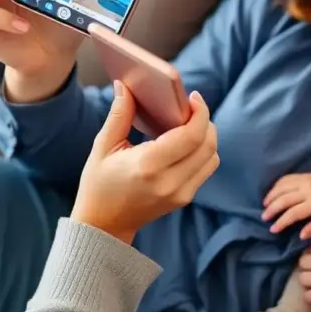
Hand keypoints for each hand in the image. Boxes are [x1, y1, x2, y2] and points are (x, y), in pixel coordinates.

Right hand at [71, 81, 219, 243]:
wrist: (103, 226)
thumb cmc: (98, 185)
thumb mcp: (102, 147)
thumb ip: (119, 114)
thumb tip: (125, 85)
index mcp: (148, 166)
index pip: (191, 135)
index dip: (200, 112)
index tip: (194, 97)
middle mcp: (169, 181)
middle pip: (208, 144)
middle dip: (205, 121)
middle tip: (191, 108)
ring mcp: (180, 193)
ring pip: (212, 157)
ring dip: (206, 137)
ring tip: (188, 125)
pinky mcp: (183, 199)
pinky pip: (205, 170)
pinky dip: (202, 152)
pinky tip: (185, 144)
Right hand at [262, 167, 310, 239]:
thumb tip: (301, 235)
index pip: (293, 213)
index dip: (281, 222)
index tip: (273, 229)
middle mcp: (306, 190)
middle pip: (284, 199)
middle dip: (272, 209)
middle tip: (264, 218)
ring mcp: (303, 180)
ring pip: (281, 187)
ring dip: (271, 197)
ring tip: (264, 206)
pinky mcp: (301, 174)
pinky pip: (285, 178)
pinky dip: (275, 186)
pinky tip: (272, 193)